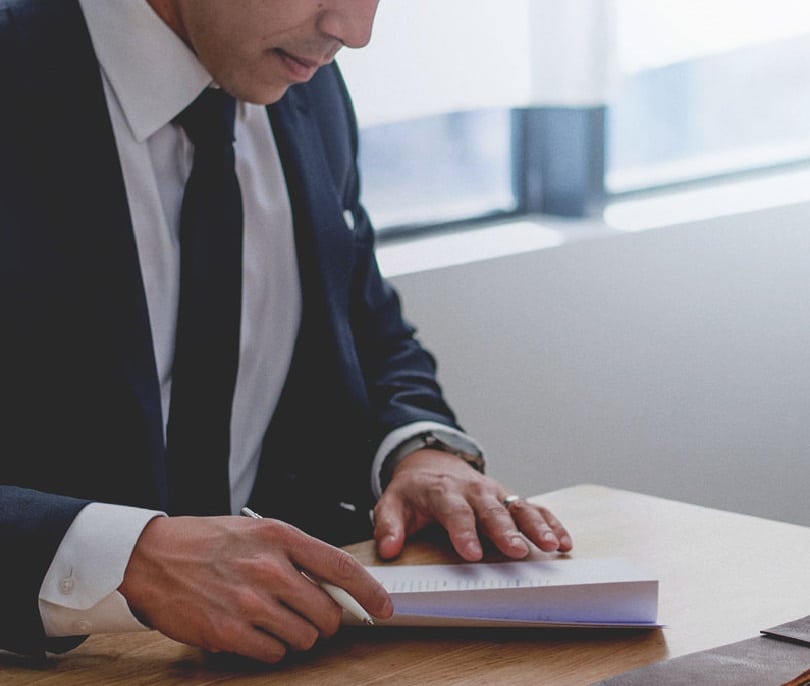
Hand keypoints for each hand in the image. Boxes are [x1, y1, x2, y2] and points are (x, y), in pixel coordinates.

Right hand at [119, 516, 392, 662]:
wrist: (150, 557)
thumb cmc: (206, 541)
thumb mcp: (257, 532)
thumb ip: (296, 554)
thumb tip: (333, 585)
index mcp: (280, 537)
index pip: (341, 567)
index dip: (369, 592)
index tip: (383, 607)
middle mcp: (269, 568)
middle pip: (326, 613)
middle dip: (325, 621)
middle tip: (310, 616)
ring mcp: (249, 601)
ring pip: (304, 637)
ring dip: (297, 635)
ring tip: (275, 621)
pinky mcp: (227, 631)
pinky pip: (273, 653)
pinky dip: (270, 648)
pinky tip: (254, 632)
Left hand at [373, 449, 572, 560]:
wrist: (431, 461)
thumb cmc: (413, 490)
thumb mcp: (391, 503)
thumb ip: (388, 526)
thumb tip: (388, 549)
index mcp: (443, 492)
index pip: (455, 513)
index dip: (464, 533)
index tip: (471, 553)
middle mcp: (473, 491)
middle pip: (492, 511)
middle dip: (505, 531)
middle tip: (516, 551)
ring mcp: (495, 493)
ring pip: (519, 508)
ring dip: (536, 526)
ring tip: (552, 546)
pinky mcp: (509, 498)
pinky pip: (534, 508)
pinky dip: (551, 522)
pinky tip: (564, 541)